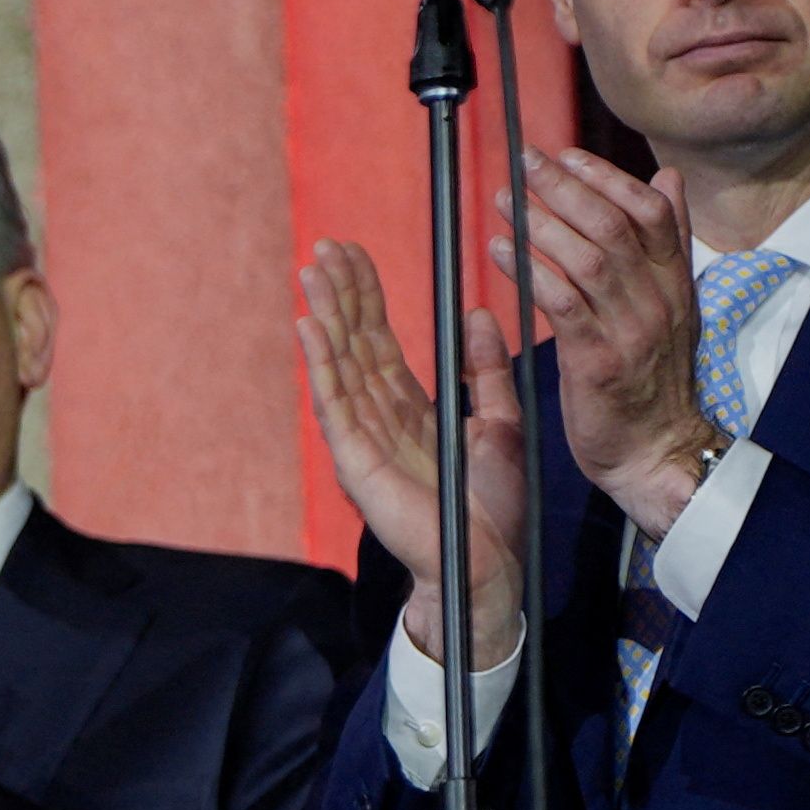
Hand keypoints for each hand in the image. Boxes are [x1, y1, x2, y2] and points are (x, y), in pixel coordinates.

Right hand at [296, 238, 528, 666]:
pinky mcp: (356, 458)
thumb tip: (477, 315)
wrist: (488, 563)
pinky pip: (335, 400)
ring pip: (340, 361)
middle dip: (340, 293)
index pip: (379, 340)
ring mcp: (362, 436)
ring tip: (313, 270)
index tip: (353, 255)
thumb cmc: (491, 506)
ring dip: (325, 313)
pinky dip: (321, 361)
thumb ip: (485, 371)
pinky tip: (309, 325)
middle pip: (354, 341)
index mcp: (408, 408)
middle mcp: (378, 415)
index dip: (366, 297)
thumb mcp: (499, 421)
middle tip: (325, 246)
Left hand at [499, 149, 705, 537]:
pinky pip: (562, 304)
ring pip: (589, 259)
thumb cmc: (651, 376)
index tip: (566, 155)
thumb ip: (667, 242)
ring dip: (541, 224)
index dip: (607, 178)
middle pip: (614, 227)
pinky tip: (500, 252)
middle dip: (566, 188)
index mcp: (675, 283)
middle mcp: (658, 300)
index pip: (651, 213)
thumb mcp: (672, 303)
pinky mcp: (598, 360)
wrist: (656, 449)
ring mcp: (630, 330)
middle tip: (524, 161)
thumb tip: (668, 178)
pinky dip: (530, 272)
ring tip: (505, 200)